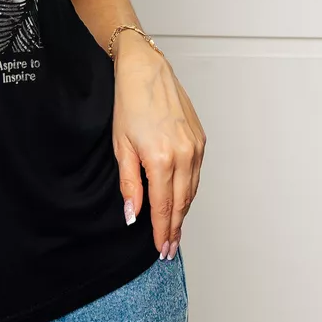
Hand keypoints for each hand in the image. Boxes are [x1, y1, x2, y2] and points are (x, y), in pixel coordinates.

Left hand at [111, 33, 205, 259]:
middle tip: (169, 248)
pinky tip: (182, 199)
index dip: (161, 230)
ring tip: (175, 230)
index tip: (160, 248)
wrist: (146, 72)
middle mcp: (184, 156)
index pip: (163, 207)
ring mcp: (196, 147)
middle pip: (182, 203)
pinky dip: (190, 190)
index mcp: (161, 160)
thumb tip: (133, 215)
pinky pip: (197, 174)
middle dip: (174, 228)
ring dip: (183, 211)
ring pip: (192, 190)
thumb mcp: (121, 146)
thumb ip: (129, 184)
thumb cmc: (129, 104)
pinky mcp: (201, 139)